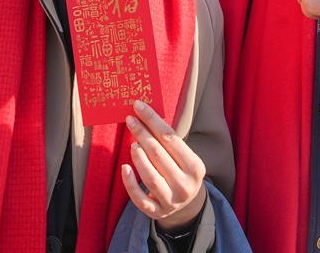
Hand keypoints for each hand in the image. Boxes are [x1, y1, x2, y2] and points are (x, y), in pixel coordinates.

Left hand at [121, 101, 207, 231]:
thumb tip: (144, 114)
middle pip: (159, 155)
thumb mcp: (183, 157)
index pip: (170, 139)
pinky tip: (124, 168)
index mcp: (195, 167)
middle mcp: (185, 185)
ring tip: (133, 143)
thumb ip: (168, 141)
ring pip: (150, 177)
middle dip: (142, 134)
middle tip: (130, 120)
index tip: (138, 106)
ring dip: (138, 157)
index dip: (153, 120)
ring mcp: (171, 201)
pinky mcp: (157, 212)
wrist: (187, 205)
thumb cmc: (181, 172)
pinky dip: (130, 184)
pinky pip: (140, 199)